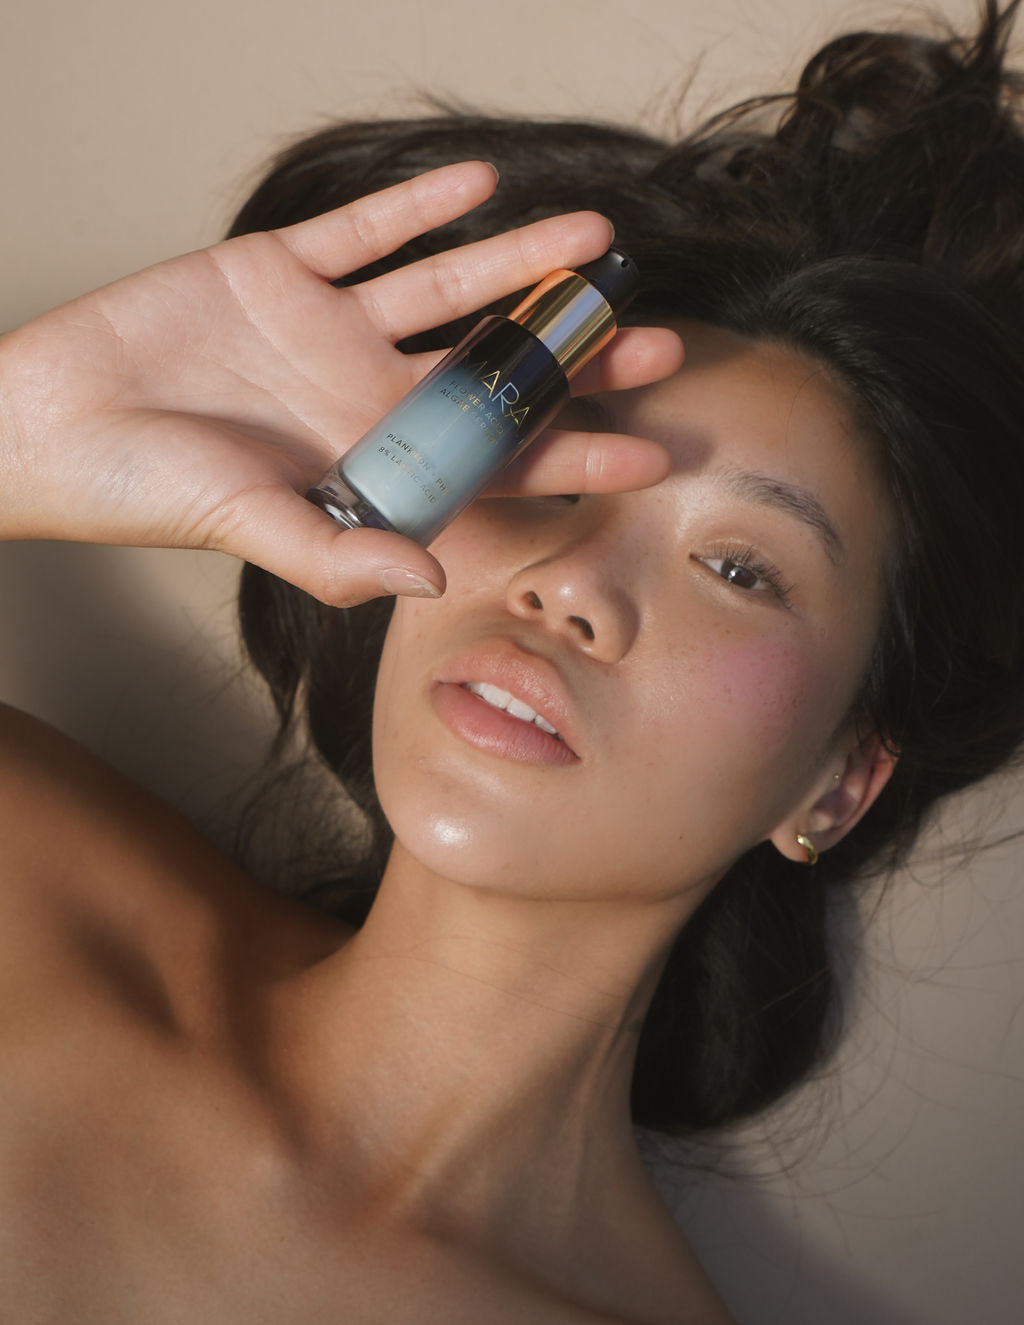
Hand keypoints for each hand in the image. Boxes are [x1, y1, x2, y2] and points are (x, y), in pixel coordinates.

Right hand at [0, 162, 682, 604]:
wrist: (53, 423)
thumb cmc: (147, 492)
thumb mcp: (249, 528)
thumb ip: (342, 557)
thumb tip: (434, 580)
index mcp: (375, 465)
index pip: (496, 462)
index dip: (574, 456)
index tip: (653, 451)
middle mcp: (368, 396)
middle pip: (494, 371)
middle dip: (572, 358)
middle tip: (657, 341)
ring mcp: (330, 330)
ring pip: (447, 290)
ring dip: (518, 265)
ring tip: (593, 242)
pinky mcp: (281, 270)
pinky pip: (364, 232)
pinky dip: (418, 207)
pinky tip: (480, 187)